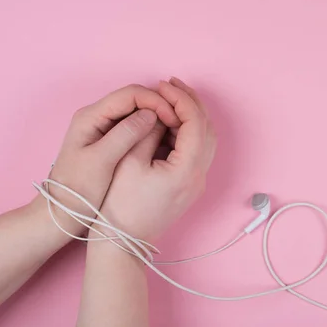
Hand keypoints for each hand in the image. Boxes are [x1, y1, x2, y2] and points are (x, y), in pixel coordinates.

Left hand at [35, 84, 181, 236]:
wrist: (64, 211)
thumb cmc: (79, 189)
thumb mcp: (102, 161)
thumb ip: (125, 134)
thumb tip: (151, 114)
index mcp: (92, 116)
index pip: (131, 94)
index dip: (156, 102)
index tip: (174, 118)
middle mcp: (98, 116)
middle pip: (136, 99)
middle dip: (160, 107)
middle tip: (180, 124)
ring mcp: (106, 128)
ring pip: (139, 112)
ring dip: (159, 118)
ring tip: (176, 132)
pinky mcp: (113, 140)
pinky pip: (137, 127)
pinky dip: (153, 130)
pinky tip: (166, 141)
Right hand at [97, 78, 215, 241]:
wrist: (123, 241)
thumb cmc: (120, 205)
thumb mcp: (129, 161)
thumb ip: (148, 131)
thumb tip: (159, 112)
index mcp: (186, 169)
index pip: (195, 123)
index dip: (182, 100)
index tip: (164, 85)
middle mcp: (199, 176)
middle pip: (207, 130)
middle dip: (191, 104)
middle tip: (171, 85)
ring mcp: (197, 183)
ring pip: (205, 141)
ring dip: (191, 118)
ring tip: (170, 100)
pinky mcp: (190, 186)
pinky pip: (197, 152)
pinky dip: (187, 133)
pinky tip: (169, 123)